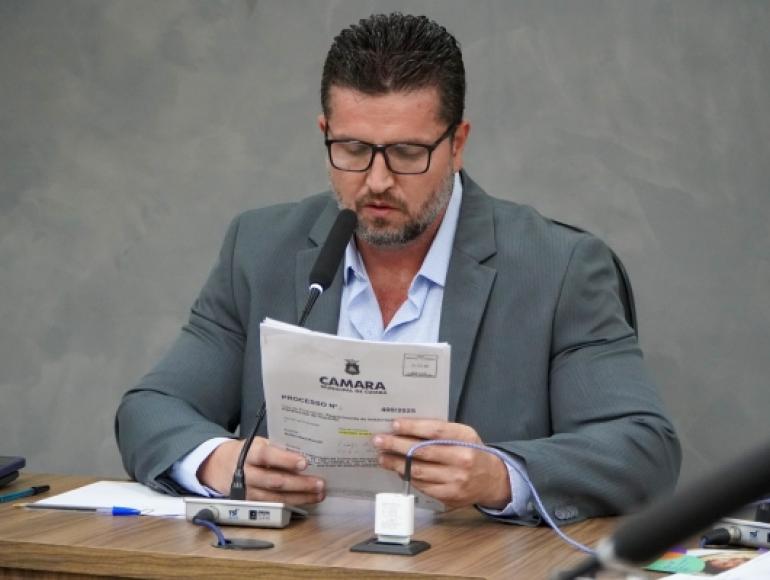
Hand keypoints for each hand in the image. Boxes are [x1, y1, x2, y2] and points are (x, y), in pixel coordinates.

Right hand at [198, 438, 324, 504]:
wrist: (219, 467)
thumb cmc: (248, 452)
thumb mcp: (259, 444)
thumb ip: (277, 448)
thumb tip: (307, 451)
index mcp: (249, 454)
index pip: (268, 456)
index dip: (286, 459)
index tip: (304, 462)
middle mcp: (247, 474)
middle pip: (275, 481)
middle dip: (300, 484)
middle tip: (320, 484)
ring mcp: (248, 492)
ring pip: (276, 498)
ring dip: (300, 497)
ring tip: (319, 495)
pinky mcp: (250, 503)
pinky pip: (273, 505)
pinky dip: (292, 504)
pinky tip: (307, 500)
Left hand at [373, 419, 510, 508]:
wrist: (492, 480)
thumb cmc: (472, 451)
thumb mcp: (464, 434)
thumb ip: (441, 431)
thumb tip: (407, 429)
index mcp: (465, 438)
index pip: (435, 431)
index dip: (412, 427)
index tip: (394, 424)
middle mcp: (461, 459)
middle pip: (422, 451)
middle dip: (396, 445)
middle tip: (378, 441)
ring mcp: (455, 480)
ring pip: (418, 471)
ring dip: (396, 464)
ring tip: (382, 457)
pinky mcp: (449, 496)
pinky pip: (422, 485)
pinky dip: (407, 476)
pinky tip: (398, 470)